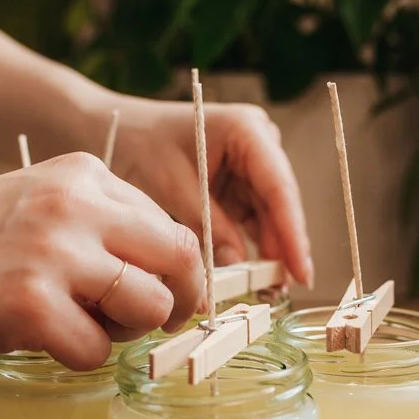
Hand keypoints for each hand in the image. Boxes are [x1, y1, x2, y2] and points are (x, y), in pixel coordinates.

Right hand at [0, 153, 204, 369]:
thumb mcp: (34, 204)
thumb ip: (94, 223)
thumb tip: (161, 271)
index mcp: (81, 174)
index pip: (169, 224)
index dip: (171, 269)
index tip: (157, 292)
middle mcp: (75, 205)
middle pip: (180, 258)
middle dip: (178, 300)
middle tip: (152, 322)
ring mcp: (55, 254)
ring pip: (150, 306)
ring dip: (125, 330)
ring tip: (81, 324)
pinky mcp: (32, 306)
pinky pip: (97, 350)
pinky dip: (78, 357)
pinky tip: (41, 340)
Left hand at [111, 97, 313, 287]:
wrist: (117, 131)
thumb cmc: (141, 146)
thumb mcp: (173, 187)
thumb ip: (208, 226)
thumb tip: (237, 267)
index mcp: (247, 130)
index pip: (278, 188)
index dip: (292, 233)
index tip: (301, 270)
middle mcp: (258, 143)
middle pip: (278, 203)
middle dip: (282, 246)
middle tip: (287, 288)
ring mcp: (250, 162)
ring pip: (267, 213)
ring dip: (267, 248)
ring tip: (271, 286)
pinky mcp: (237, 181)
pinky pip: (248, 216)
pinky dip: (246, 241)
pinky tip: (252, 271)